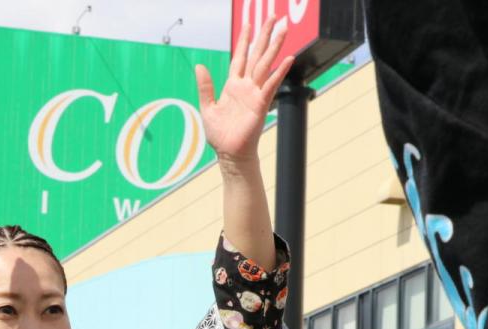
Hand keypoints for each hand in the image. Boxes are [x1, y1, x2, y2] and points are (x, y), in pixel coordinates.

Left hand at [196, 18, 293, 166]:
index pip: (240, 57)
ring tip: (284, 29)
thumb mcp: (207, 107)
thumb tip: (199, 66)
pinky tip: (288, 58)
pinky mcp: (261, 104)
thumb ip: (205, 87)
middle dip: (265, 35)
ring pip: (266, 64)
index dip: (244, 40)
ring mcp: (255, 93)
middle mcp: (246, 86)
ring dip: (275, 46)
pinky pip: (271, 84)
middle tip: (274, 16)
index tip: (248, 24)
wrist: (229, 153)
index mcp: (233, 85)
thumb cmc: (219, 134)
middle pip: (257, 55)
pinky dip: (280, 72)